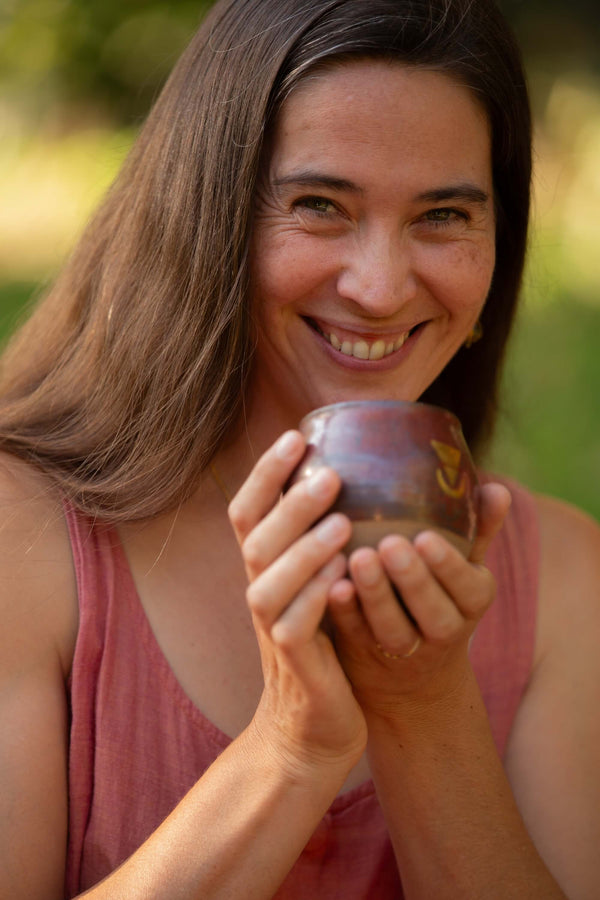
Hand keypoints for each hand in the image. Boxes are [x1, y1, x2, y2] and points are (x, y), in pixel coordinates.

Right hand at [228, 431, 366, 778]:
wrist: (311, 727)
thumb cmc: (324, 645)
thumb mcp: (318, 586)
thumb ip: (324, 541)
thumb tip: (355, 479)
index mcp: (266, 568)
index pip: (248, 511)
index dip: (266, 473)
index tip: (296, 434)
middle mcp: (259, 591)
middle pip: (256, 538)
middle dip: (289, 501)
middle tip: (330, 473)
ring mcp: (271, 629)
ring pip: (268, 581)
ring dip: (303, 549)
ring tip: (344, 523)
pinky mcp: (293, 664)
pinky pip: (294, 627)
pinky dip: (315, 599)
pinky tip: (344, 578)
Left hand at [327, 482, 511, 712]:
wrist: (411, 671)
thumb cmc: (439, 594)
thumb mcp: (464, 566)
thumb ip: (479, 529)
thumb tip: (498, 489)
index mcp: (471, 601)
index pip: (468, 587)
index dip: (448, 566)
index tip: (426, 537)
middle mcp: (442, 629)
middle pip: (432, 611)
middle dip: (412, 579)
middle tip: (390, 544)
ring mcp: (402, 647)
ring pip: (392, 627)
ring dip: (375, 594)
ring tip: (359, 558)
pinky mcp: (364, 652)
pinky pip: (354, 634)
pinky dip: (343, 612)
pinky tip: (331, 585)